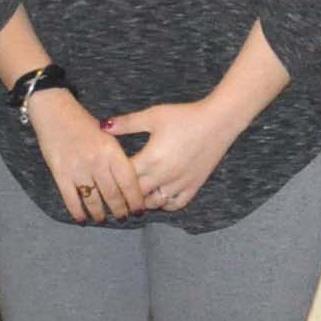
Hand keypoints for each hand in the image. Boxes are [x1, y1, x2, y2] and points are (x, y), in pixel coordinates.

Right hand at [25, 88, 145, 222]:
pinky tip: (81, 218)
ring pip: (93, 199)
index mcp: (111, 150)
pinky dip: (77, 211)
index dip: (135, 199)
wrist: (53, 109)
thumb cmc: (82, 122)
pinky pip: (70, 198)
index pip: (129, 182)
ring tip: (103, 219)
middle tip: (123, 217)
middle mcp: (96, 161)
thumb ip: (116, 157)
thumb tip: (128, 183)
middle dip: (119, 209)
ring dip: (99, 212)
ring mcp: (77, 168)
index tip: (139, 209)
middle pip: (112, 194)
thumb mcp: (107, 135)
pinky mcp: (59, 172)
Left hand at [110, 99, 238, 212]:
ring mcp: (180, 183)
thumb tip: (102, 126)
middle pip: (136, 195)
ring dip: (143, 200)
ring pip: (154, 203)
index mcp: (151, 159)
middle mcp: (164, 176)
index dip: (112, 178)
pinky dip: (165, 204)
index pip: (123, 177)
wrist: (218, 121)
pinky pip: (176, 204)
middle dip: (124, 194)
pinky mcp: (194, 186)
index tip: (105, 175)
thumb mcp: (152, 115)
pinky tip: (158, 196)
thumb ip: (127, 123)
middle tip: (115, 190)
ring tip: (135, 194)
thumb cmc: (184, 116)